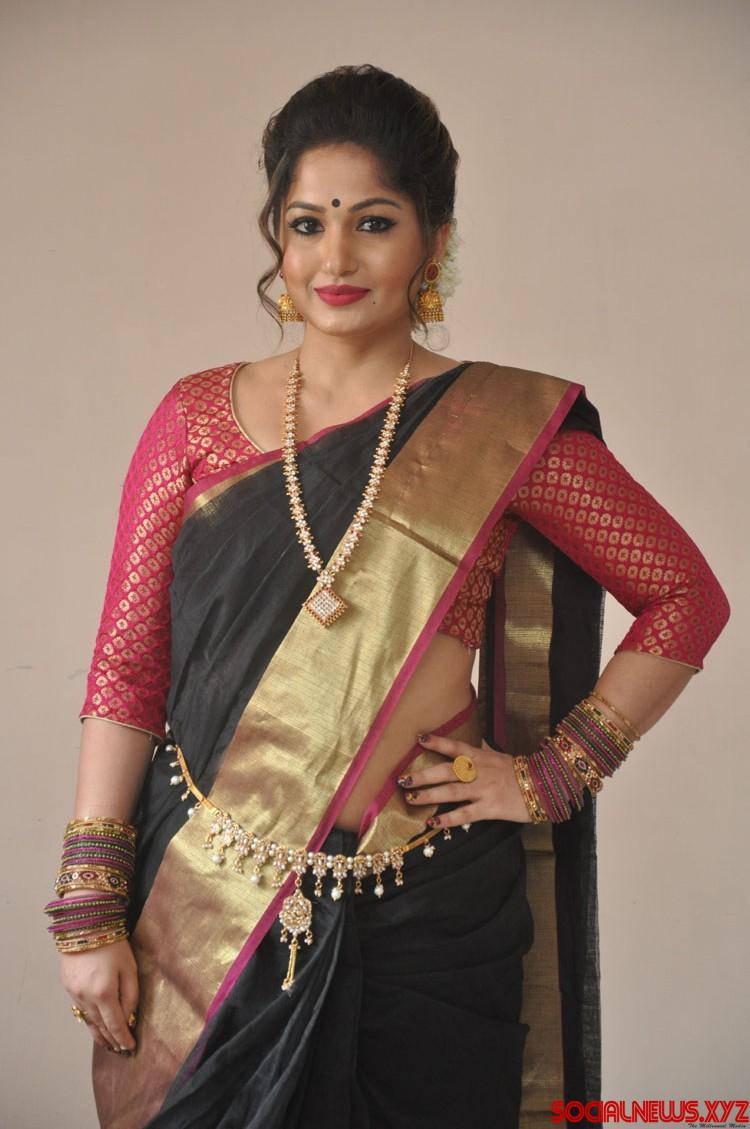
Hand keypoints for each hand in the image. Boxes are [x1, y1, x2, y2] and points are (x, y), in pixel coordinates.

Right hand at [60, 935, 138, 1054]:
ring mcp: (74, 993)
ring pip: (89, 1020)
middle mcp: (86, 997)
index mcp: (104, 993)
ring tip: (109, 1044)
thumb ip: (131, 995)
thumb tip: (130, 1017)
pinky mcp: (68, 987)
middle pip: (100, 1026)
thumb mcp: (129, 968)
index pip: (115, 1025)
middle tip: (121, 1050)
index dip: (124, 1038)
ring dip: (99, 1033)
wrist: (86, 925)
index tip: (131, 1048)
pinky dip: (90, 1019)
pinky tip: (96, 1024)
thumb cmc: (113, 944)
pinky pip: (81, 1009)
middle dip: (112, 1040)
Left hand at [398, 733, 531, 827]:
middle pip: (446, 771)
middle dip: (423, 775)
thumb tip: (461, 747)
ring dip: (429, 795)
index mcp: (480, 757)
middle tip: (402, 779)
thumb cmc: (517, 771)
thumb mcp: (497, 756)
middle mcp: (479, 772)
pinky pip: (465, 814)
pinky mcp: (489, 809)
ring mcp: (483, 790)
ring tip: (410, 798)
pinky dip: (448, 819)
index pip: (455, 747)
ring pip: (451, 792)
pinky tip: (432, 823)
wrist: (543, 786)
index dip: (437, 742)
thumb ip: (478, 752)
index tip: (419, 738)